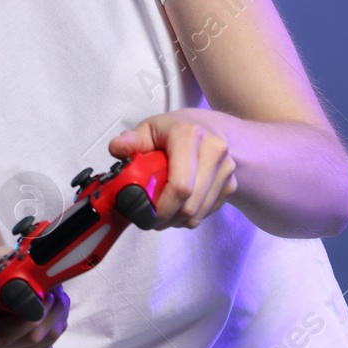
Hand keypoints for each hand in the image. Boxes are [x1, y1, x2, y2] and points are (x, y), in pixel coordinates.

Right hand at [0, 246, 68, 347]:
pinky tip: (51, 309)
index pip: (2, 332)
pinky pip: (45, 347)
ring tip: (57, 295)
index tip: (47, 295)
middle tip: (57, 292)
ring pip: (40, 343)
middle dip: (49, 314)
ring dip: (55, 318)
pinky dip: (54, 326)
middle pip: (27, 339)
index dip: (30, 317)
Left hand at [108, 110, 237, 229]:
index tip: (147, 213)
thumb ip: (131, 140)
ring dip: (177, 220)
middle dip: (167, 217)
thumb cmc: (174, 130)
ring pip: (199, 213)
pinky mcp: (231, 184)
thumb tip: (116, 148)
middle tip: (150, 218)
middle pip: (190, 204)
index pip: (180, 185)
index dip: (163, 206)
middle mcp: (214, 151)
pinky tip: (178, 206)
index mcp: (190, 135)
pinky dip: (190, 216)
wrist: (210, 128)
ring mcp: (226, 169)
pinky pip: (207, 212)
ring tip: (162, 212)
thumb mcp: (150, 128)